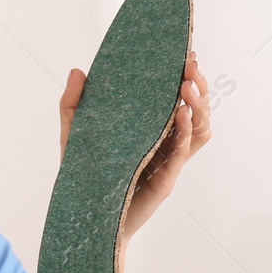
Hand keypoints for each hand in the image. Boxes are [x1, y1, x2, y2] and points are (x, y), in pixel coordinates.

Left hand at [58, 52, 211, 242]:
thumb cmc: (81, 176)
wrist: (83, 217)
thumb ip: (73, 104)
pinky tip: (178, 113)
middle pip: (195, 110)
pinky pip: (182, 152)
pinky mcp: (165, 179)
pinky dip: (184, 130)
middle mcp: (163, 143)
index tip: (186, 55)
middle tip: (191, 66)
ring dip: (198, 105)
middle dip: (199, 86)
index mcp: (148, 128)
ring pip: (199, 129)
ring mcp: (167, 161)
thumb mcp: (73, 134)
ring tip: (187, 86)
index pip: (176, 98)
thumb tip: (78, 70)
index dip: (186, 78)